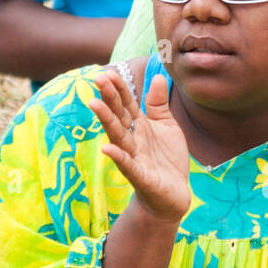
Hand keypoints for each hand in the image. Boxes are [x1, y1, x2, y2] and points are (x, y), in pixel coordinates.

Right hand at [90, 69, 190, 222]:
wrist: (173, 195)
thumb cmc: (166, 159)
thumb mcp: (166, 126)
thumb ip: (158, 104)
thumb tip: (158, 76)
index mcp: (138, 126)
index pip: (126, 103)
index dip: (119, 88)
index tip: (108, 72)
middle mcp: (132, 139)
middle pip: (118, 116)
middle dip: (109, 98)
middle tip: (98, 79)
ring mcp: (134, 157)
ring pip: (118, 136)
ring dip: (107, 121)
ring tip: (95, 104)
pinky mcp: (140, 176)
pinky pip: (127, 165)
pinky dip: (118, 157)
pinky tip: (107, 149)